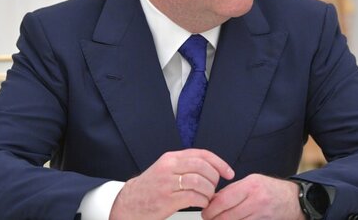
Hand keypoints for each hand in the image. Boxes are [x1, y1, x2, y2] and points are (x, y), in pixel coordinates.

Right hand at [109, 149, 233, 219]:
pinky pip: (193, 197)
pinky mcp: (167, 199)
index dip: (219, 162)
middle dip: (214, 179)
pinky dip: (202, 201)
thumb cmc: (150, 189)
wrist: (128, 204)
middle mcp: (169, 167)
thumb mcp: (166, 170)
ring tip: (207, 197)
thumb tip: (212, 168)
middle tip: (214, 188)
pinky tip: (201, 204)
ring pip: (200, 182)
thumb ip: (185, 165)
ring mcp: (167, 183)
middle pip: (203, 167)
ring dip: (209, 192)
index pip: (201, 154)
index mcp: (171, 158)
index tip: (228, 172)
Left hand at [201, 174, 304, 219]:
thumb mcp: (252, 181)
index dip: (210, 209)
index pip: (223, 201)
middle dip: (214, 219)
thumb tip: (213, 200)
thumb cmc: (270, 189)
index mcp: (251, 186)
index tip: (205, 212)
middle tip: (208, 218)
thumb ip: (232, 190)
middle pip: (226, 217)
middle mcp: (256, 201)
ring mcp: (260, 216)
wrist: (293, 200)